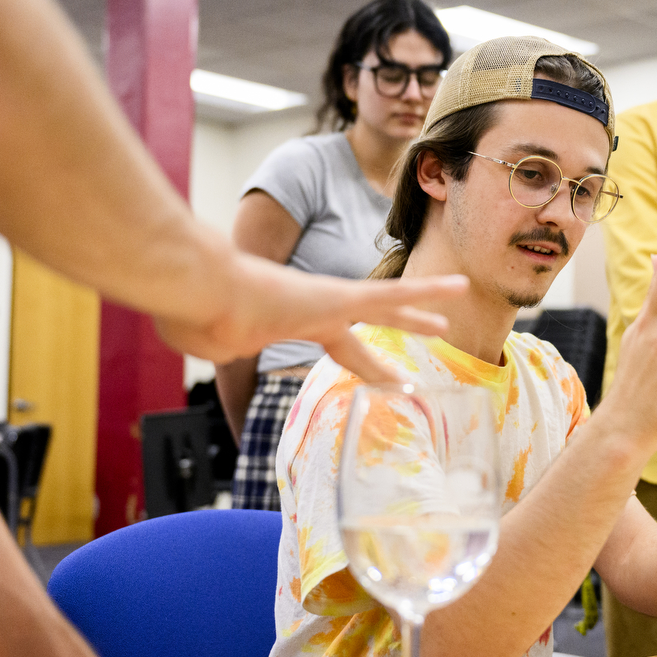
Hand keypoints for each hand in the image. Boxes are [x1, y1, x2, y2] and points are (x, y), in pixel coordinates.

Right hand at [156, 252, 468, 381]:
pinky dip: (428, 290)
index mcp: (291, 322)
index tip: (377, 369)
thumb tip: (209, 343)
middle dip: (405, 322)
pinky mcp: (339, 297)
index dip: (362, 358)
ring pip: (390, 301)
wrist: (200, 293)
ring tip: (458, 300)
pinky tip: (458, 287)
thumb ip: (215, 343)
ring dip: (423, 305)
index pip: (336, 343)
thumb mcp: (209, 340)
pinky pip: (393, 293)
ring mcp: (330, 301)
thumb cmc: (198, 316)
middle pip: (372, 317)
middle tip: (436, 329)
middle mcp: (316, 308)